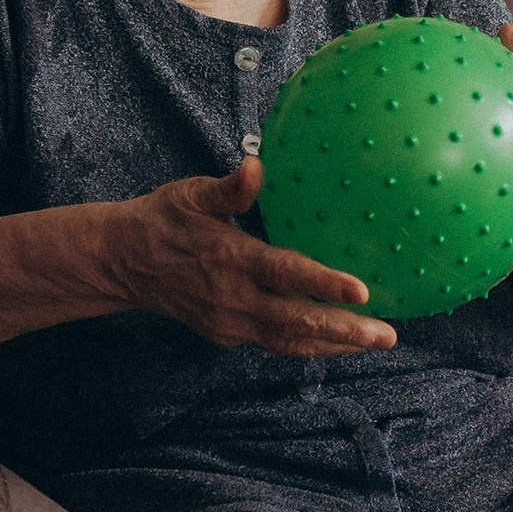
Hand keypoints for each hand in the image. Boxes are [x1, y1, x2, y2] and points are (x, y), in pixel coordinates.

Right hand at [115, 159, 396, 355]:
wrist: (123, 263)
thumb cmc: (164, 219)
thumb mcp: (191, 194)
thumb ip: (231, 188)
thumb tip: (256, 166)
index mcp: (232, 259)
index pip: (286, 274)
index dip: (324, 284)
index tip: (362, 292)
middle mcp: (234, 298)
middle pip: (297, 322)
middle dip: (346, 331)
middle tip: (388, 335)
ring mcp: (231, 322)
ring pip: (290, 341)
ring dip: (335, 345)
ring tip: (376, 343)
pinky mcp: (228, 334)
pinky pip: (275, 344)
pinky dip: (309, 345)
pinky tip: (340, 342)